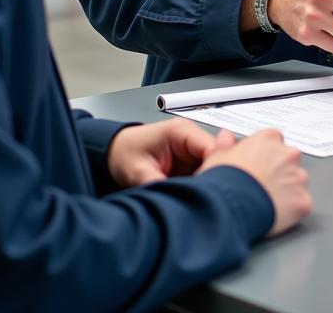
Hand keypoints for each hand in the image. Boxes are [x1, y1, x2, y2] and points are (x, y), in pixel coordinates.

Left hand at [107, 121, 237, 187]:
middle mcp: (191, 138)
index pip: (213, 148)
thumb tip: (178, 200)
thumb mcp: (138, 172)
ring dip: (208, 184)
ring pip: (214, 168)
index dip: (217, 169)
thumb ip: (159, 183)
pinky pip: (205, 174)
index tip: (211, 191)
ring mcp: (192, 151)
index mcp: (182, 131)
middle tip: (204, 200)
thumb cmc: (124, 153)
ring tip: (199, 202)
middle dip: (214, 179)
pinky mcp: (191, 162)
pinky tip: (195, 199)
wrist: (114, 152)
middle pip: (218, 159)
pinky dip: (202, 187)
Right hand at [199, 128, 311, 236]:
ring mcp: (298, 178)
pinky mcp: (303, 201)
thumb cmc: (223, 183)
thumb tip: (226, 137)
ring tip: (266, 202)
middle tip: (261, 186)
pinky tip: (275, 214)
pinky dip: (291, 210)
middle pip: (288, 160)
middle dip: (278, 172)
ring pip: (297, 182)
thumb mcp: (216, 156)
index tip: (256, 166)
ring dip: (287, 190)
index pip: (273, 141)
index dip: (263, 156)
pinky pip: (301, 204)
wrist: (229, 209)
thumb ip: (225, 144)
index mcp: (269, 138)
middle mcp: (288, 154)